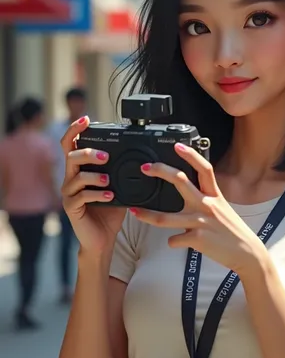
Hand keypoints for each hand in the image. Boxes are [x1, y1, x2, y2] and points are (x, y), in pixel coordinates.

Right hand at [60, 117, 125, 251]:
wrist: (103, 238)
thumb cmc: (109, 211)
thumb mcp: (118, 186)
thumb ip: (121, 172)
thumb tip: (142, 157)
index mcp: (80, 169)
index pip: (70, 144)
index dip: (75, 130)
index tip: (85, 119)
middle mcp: (71, 178)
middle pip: (71, 156)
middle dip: (89, 152)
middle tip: (106, 156)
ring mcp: (69, 194)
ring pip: (75, 176)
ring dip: (95, 176)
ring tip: (109, 181)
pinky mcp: (71, 208)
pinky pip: (81, 196)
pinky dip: (97, 194)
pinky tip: (110, 196)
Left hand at [131, 143, 267, 277]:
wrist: (247, 254)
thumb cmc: (233, 233)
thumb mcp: (223, 210)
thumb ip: (207, 201)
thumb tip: (189, 196)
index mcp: (214, 196)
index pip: (204, 169)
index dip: (191, 155)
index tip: (177, 146)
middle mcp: (207, 205)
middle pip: (180, 181)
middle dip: (161, 171)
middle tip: (146, 167)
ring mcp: (201, 222)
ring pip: (167, 217)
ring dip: (147, 215)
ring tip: (135, 212)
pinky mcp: (197, 239)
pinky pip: (175, 240)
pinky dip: (173, 242)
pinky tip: (176, 242)